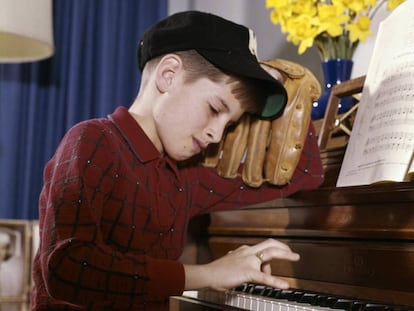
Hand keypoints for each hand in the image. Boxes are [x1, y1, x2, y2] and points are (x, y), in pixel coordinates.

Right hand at [183, 239, 298, 290]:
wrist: (207, 274)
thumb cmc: (217, 271)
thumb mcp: (232, 263)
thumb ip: (242, 263)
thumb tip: (250, 268)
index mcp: (244, 250)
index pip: (262, 247)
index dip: (273, 250)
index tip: (281, 252)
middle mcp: (248, 252)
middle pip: (270, 244)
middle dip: (283, 246)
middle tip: (293, 253)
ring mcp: (248, 261)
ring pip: (270, 253)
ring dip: (285, 255)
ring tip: (295, 258)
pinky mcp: (247, 272)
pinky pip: (264, 277)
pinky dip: (276, 281)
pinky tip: (284, 285)